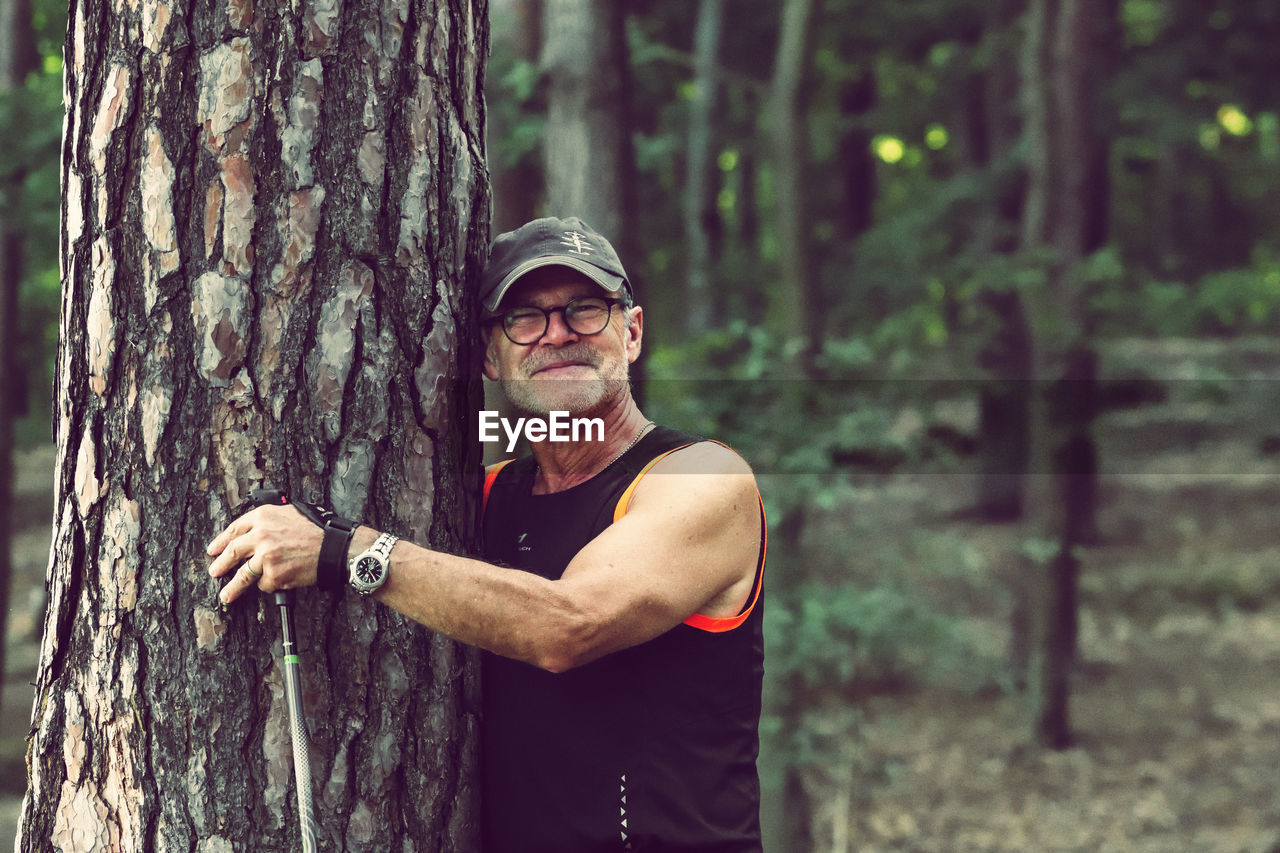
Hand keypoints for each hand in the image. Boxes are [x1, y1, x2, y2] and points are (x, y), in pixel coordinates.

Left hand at [207, 505, 323, 603]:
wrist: (334, 546)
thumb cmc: (317, 529)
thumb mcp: (289, 513)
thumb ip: (267, 521)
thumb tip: (251, 533)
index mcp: (262, 517)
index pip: (234, 529)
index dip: (221, 541)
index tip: (214, 550)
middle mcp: (261, 536)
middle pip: (233, 552)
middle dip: (221, 564)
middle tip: (214, 571)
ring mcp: (266, 557)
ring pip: (243, 575)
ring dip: (233, 588)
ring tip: (226, 595)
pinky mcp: (274, 575)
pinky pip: (265, 583)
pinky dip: (269, 584)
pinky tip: (278, 581)